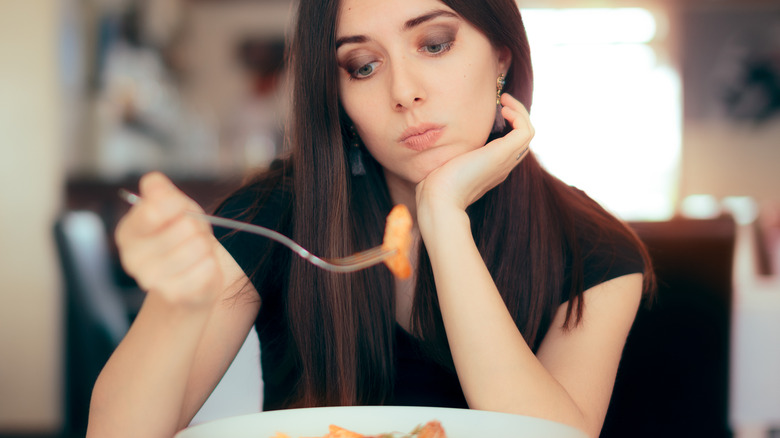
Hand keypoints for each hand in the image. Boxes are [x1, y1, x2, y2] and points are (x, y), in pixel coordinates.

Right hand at [115, 172, 222, 308]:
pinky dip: (211, 265)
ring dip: (205, 247)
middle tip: (191, 236)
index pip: (153, 210)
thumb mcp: (173, 207)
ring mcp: (153, 281)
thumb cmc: (181, 237)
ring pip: (199, 247)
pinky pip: (208, 268)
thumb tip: (153, 182)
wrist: (191, 277)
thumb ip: (161, 192)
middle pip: (185, 227)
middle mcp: (132, 260)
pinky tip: (199, 269)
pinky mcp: (176, 295)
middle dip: (196, 228)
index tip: (180, 210)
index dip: (177, 205)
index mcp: (128, 232)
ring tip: (196, 253)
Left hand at [415, 93, 533, 221]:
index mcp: (491, 169)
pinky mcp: (502, 154)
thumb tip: (438, 141)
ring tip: (504, 100)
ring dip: (520, 112)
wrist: (439, 199)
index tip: (493, 111)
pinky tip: (503, 109)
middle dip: (516, 115)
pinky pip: (525, 131)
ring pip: (528, 132)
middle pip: (523, 138)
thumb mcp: (446, 164)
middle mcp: (502, 165)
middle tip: (501, 101)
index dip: (507, 125)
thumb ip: (450, 154)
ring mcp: (505, 160)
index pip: (510, 145)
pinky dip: (519, 116)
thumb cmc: (434, 185)